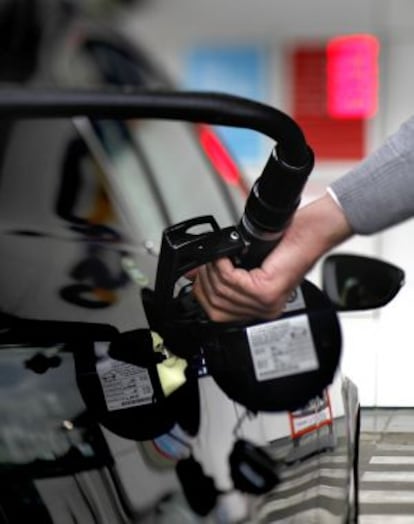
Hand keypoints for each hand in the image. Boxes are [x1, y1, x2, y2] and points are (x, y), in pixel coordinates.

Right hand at [192, 192, 352, 322]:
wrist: (309, 234)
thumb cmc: (285, 244)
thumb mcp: (244, 262)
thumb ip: (222, 275)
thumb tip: (194, 275)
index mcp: (258, 308)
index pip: (218, 314)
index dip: (201, 293)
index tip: (195, 276)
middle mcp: (263, 309)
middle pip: (215, 305)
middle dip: (205, 281)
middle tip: (207, 263)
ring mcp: (265, 303)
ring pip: (221, 292)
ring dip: (213, 271)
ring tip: (218, 257)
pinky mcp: (266, 291)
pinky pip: (230, 281)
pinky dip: (222, 265)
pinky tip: (227, 256)